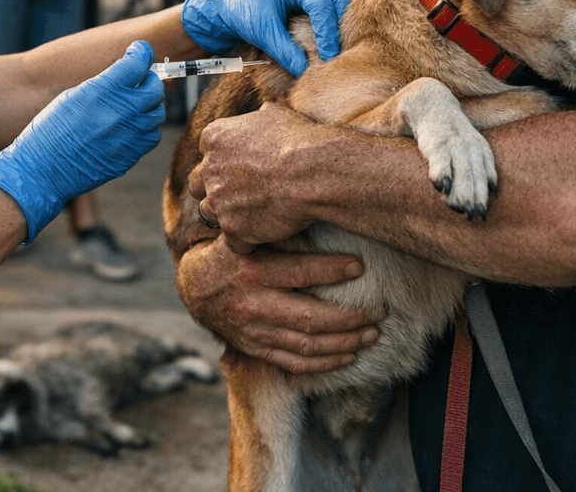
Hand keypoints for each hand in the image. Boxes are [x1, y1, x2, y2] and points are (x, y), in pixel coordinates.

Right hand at [0, 41, 164, 241]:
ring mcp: (128, 137)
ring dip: (149, 105)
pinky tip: (131, 127)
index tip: (138, 52)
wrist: (41, 171)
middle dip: (149, 80)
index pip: (138, 63)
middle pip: (155, 88)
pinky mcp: (130, 157)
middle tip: (140, 80)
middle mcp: (120, 113)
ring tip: (134, 106)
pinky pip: (151, 136)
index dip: (141, 53)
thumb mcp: (73, 97)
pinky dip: (146, 128)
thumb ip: (104, 85)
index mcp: (102, 92)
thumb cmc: (49, 131)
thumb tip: (127, 76)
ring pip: (158, 113)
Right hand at [177, 238, 381, 373]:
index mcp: (252, 271)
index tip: (361, 266)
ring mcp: (255, 332)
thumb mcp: (250, 236)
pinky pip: (295, 363)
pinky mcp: (257, 349)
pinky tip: (349, 356)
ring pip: (307, 345)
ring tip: (372, 334)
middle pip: (310, 318)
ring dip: (345, 343)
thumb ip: (281, 231)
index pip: (299, 272)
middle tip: (379, 310)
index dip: (333, 270)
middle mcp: (254, 304)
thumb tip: (323, 213)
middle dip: (350, 317)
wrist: (195, 287)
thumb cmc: (233, 253)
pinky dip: (325, 363)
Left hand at [181, 0, 350, 75]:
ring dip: (344, 18)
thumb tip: (307, 72)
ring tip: (339, 44)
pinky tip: (335, 34)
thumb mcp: (264, 34)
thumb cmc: (245, 12)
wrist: (232, 4)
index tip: (328, 56)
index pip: (322, 5)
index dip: (328, 33)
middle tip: (338, 51)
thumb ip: (286, 53)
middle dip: (342, 24)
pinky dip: (339, 14)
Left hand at [189, 104, 325, 249]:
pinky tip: (265, 234)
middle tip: (237, 193)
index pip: (206, 151)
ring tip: (252, 215)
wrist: (311, 172)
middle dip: (213, 189)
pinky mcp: (232, 228)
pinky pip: (233, 241)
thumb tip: (262, 113)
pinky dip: (247, 240)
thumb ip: (260, 117)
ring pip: (209, 214)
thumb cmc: (298, 139)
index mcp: (214, 137)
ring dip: (226, 215)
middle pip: (197, 184)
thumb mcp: (276, 114)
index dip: (223, 160)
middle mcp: (209, 169)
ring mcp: (218, 201)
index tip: (239, 166)